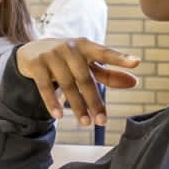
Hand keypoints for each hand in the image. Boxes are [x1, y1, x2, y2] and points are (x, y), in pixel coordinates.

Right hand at [16, 38, 142, 126]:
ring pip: (67, 84)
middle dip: (94, 101)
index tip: (136, 62)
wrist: (31, 51)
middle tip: (102, 121)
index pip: (105, 53)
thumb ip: (109, 74)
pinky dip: (52, 102)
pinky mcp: (37, 63)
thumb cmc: (67, 60)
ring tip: (86, 122)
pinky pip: (45, 86)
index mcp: (86, 46)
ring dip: (77, 105)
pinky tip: (58, 116)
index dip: (120, 58)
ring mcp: (52, 54)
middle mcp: (70, 48)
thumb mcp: (87, 64)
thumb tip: (135, 82)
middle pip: (85, 78)